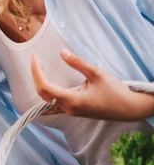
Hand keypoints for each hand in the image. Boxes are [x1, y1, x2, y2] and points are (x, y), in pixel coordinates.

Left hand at [31, 49, 153, 120]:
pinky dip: (47, 92)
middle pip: (43, 94)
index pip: (45, 87)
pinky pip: (54, 104)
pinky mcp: (75, 110)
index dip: (36, 72)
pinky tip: (46, 83)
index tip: (34, 58)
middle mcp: (69, 108)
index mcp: (72, 100)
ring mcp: (71, 111)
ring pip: (48, 100)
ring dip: (41, 83)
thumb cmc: (115, 92)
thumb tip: (61, 52)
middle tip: (35, 59)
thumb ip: (77, 63)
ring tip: (39, 67)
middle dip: (36, 76)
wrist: (129, 108)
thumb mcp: (96, 73)